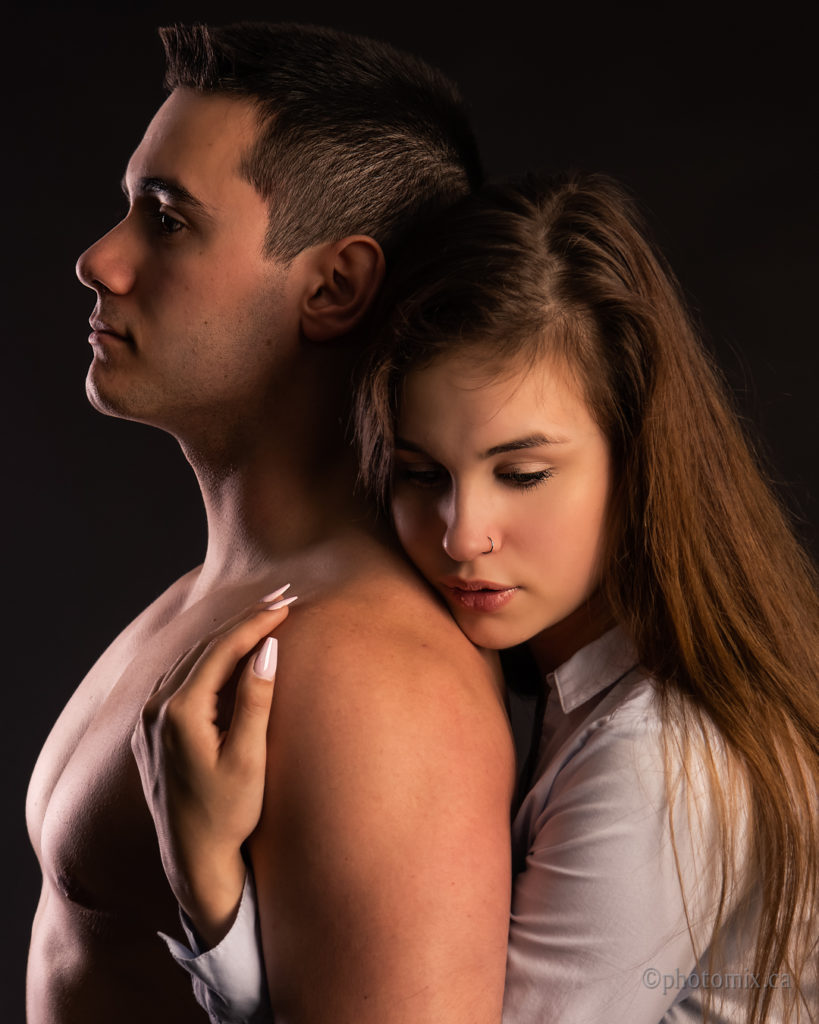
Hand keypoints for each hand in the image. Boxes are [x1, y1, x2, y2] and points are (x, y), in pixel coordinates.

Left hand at [131, 587, 296, 947]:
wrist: (191, 860)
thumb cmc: (227, 815)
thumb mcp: (249, 759)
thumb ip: (256, 700)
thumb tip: (267, 649)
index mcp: (179, 713)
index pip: (222, 650)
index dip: (256, 623)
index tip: (286, 604)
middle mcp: (156, 709)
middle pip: (205, 648)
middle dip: (244, 622)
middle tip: (280, 599)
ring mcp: (149, 719)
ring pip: (191, 660)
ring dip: (227, 638)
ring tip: (262, 618)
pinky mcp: (151, 730)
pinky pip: (181, 678)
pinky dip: (209, 659)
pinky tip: (229, 653)